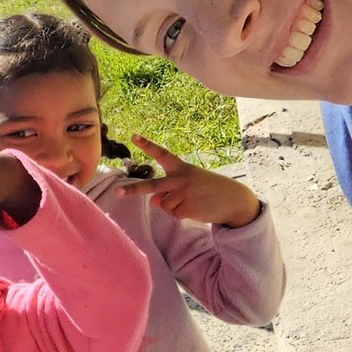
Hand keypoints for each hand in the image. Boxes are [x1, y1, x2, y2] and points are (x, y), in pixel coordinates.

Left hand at [115, 135, 262, 227]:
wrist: (233, 199)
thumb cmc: (208, 190)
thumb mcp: (188, 185)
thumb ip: (169, 190)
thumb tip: (154, 202)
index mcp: (181, 168)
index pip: (162, 154)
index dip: (147, 145)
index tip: (133, 136)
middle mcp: (180, 179)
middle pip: (152, 185)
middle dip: (134, 190)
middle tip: (117, 192)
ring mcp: (184, 193)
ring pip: (164, 205)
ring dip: (174, 207)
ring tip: (191, 202)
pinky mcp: (188, 207)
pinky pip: (174, 214)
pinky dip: (182, 214)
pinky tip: (195, 209)